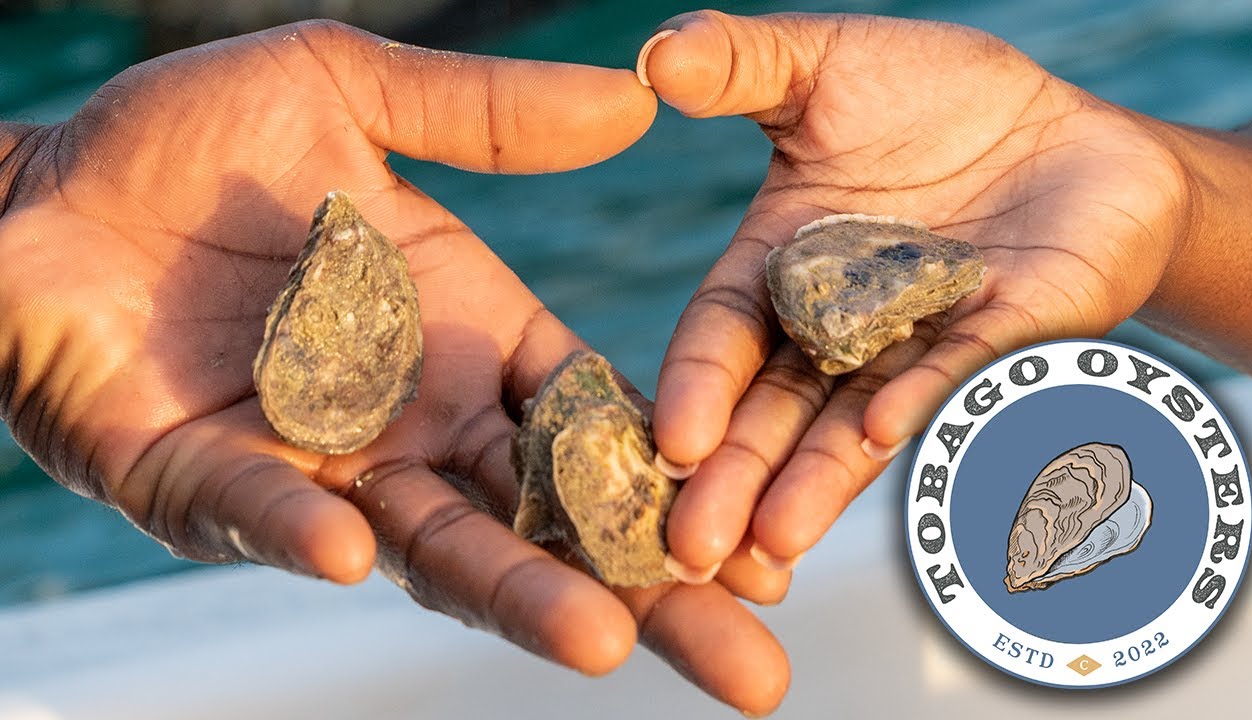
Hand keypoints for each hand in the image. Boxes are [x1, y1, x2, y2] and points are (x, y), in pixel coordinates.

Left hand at [0, 21, 786, 712]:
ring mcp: (320, 461)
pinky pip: (267, 512)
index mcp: (466, 336)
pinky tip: (357, 547)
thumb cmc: (190, 140)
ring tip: (606, 642)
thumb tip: (631, 100)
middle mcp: (413, 417)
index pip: (593, 423)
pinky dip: (307, 532)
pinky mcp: (208, 480)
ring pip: (437, 543)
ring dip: (516, 594)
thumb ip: (489, 114)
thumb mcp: (351, 91)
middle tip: (750, 669)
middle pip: (549, 518)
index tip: (765, 533)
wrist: (41, 183)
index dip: (678, 476)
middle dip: (649, 592)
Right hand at [639, 11, 1201, 572]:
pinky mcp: (1007, 339)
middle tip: (693, 548)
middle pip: (778, 408)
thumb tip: (654, 55)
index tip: (667, 442)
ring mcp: (921, 343)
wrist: (1071, 129)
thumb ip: (743, 64)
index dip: (696, 388)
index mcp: (782, 269)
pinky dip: (921, 401)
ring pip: (856, 420)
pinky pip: (960, 371)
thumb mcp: (826, 65)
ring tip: (771, 544)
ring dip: (814, 480)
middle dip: (735, 475)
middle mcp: (841, 326)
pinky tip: (881, 436)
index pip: (724, 337)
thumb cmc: (938, 96)